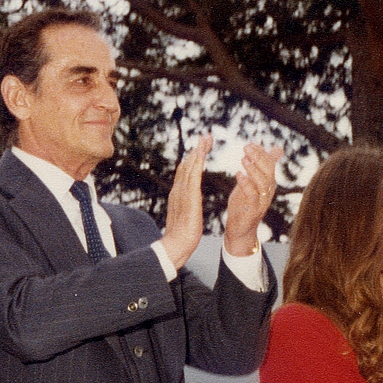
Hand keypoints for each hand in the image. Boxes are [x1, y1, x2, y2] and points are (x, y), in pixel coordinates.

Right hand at [161, 135, 210, 268]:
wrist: (176, 245)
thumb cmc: (183, 234)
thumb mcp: (188, 214)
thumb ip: (189, 203)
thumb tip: (192, 197)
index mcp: (179, 193)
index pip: (187, 171)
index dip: (195, 158)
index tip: (202, 146)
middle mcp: (178, 190)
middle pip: (188, 165)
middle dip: (197, 150)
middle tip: (206, 136)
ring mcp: (181, 193)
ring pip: (189, 167)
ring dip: (198, 152)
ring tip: (206, 140)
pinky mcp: (188, 198)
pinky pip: (192, 177)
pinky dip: (196, 164)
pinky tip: (201, 156)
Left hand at [224, 143, 283, 255]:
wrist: (241, 228)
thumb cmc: (246, 203)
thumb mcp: (254, 181)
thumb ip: (262, 166)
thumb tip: (278, 149)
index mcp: (268, 183)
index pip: (270, 164)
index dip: (261, 153)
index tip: (250, 144)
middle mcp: (268, 191)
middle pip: (269, 172)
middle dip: (259, 158)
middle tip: (246, 147)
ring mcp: (262, 201)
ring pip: (263, 183)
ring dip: (253, 169)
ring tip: (243, 159)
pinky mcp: (253, 210)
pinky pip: (252, 195)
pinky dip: (246, 184)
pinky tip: (238, 174)